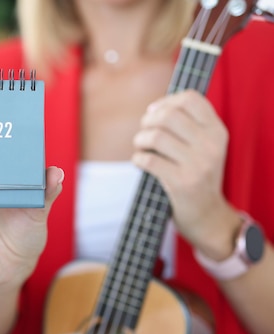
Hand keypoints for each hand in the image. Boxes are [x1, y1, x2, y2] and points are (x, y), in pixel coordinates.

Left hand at [132, 90, 239, 258]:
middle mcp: (210, 145)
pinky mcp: (182, 183)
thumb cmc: (197, 175)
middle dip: (147, 121)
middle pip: (168, 115)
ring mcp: (197, 164)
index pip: (190, 98)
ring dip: (140, 140)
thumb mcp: (203, 147)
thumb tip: (153, 108)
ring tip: (141, 148)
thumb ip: (187, 126)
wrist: (207, 215)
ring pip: (156, 136)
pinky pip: (148, 160)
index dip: (165, 102)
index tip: (154, 113)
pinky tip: (140, 162)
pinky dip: (137, 159)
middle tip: (143, 133)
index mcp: (217, 131)